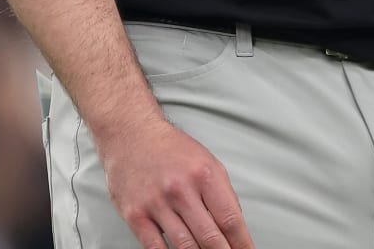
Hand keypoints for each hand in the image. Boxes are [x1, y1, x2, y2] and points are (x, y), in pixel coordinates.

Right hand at [96, 114, 255, 248]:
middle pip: (210, 237)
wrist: (132, 135)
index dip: (242, 243)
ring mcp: (157, 203)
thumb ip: (222, 193)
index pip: (230, 219)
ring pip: (185, 246)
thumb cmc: (172, 150)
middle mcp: (181, 190)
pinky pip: (155, 247)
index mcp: (205, 175)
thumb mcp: (208, 162)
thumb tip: (235, 225)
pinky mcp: (136, 215)